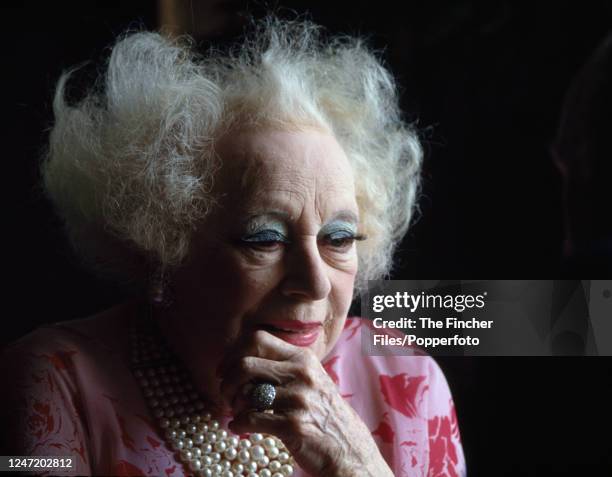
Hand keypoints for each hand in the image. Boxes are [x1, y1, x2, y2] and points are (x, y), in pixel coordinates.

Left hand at [217, 330, 393, 476]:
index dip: (234, 353)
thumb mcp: (310, 378)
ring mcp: (298, 399)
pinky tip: (239, 427)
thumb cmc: (322, 413)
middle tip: (227, 393)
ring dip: (233, 405)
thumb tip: (241, 358)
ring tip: (237, 411)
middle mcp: (301, 373)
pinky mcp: (293, 425)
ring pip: (245, 393)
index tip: (225, 369)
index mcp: (302, 357)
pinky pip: (250, 419)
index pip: (257, 339)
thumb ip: (283, 365)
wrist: (348, 448)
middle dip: (228, 381)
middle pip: (245, 364)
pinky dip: (238, 424)